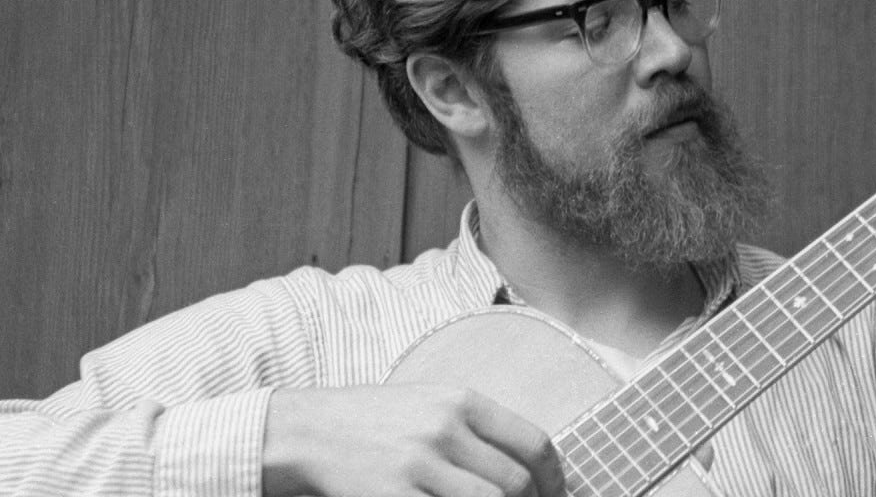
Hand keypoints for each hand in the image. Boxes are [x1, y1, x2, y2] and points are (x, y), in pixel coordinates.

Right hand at [262, 383, 564, 496]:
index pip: (534, 444)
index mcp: (461, 401)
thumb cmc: (375, 421)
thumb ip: (478, 431)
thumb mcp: (431, 404)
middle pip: (516, 484)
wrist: (307, 431)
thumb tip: (528, 470)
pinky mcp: (394, 496)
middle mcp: (445, 429)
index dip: (554, 481)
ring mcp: (418, 464)